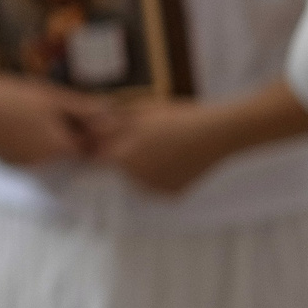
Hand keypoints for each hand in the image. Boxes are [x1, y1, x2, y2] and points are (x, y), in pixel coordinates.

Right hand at [0, 64, 98, 167]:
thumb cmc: (9, 96)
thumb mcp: (50, 96)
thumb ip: (83, 107)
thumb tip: (113, 113)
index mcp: (58, 147)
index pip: (88, 146)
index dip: (89, 129)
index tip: (81, 110)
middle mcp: (42, 163)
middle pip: (66, 150)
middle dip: (67, 131)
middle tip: (55, 105)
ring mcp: (20, 164)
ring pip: (45, 151)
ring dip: (46, 136)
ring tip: (32, 110)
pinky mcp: (3, 160)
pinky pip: (25, 153)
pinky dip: (26, 140)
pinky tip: (15, 119)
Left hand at [73, 97, 227, 194]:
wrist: (217, 133)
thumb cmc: (177, 117)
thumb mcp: (141, 112)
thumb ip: (113, 123)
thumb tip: (90, 126)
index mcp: (122, 157)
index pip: (99, 157)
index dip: (105, 146)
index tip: (115, 138)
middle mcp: (134, 179)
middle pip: (119, 169)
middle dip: (125, 156)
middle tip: (149, 140)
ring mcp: (153, 189)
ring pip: (139, 178)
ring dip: (143, 167)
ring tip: (166, 148)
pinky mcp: (171, 195)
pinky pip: (158, 184)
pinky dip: (162, 175)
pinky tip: (177, 159)